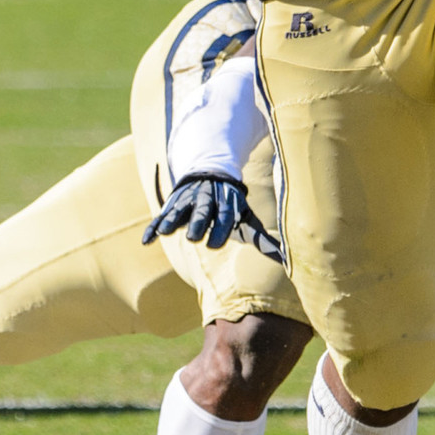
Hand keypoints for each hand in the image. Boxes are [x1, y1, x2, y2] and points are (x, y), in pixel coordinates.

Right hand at [143, 173, 282, 263]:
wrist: (210, 175)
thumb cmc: (232, 207)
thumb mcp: (248, 219)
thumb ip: (264, 240)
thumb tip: (287, 259)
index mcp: (226, 205)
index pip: (224, 216)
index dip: (220, 229)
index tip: (214, 245)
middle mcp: (206, 201)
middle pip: (202, 212)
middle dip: (198, 223)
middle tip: (194, 238)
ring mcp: (187, 202)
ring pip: (179, 211)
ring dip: (173, 220)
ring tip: (166, 233)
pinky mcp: (172, 206)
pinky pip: (160, 217)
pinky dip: (153, 227)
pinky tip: (147, 241)